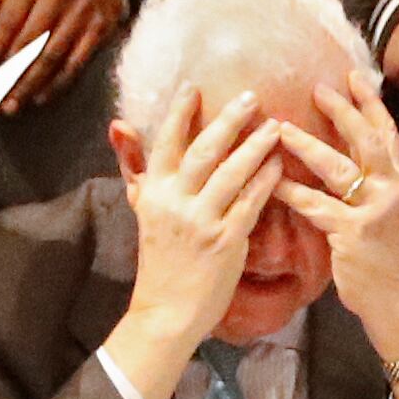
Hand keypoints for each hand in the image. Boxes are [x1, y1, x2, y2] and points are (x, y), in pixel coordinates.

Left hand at [0, 0, 125, 106]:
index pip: (8, 19)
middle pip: (30, 40)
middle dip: (10, 72)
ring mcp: (83, 9)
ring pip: (52, 55)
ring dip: (31, 84)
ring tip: (13, 104)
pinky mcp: (99, 27)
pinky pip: (75, 62)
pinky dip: (57, 84)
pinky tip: (41, 98)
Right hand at [106, 90, 282, 398]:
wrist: (166, 312)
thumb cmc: (159, 259)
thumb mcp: (142, 209)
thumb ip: (135, 166)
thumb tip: (119, 125)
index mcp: (152, 192)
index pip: (165, 142)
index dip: (180, 112)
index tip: (195, 86)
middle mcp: (174, 203)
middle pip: (204, 150)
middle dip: (229, 120)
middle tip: (252, 96)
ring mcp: (201, 222)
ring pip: (232, 173)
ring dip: (256, 145)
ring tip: (276, 126)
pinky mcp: (226, 242)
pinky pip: (250, 203)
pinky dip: (266, 180)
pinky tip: (279, 164)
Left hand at [273, 82, 398, 378]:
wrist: (395, 299)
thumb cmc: (381, 256)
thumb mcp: (383, 211)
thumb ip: (367, 182)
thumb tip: (340, 150)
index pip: (386, 132)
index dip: (370, 103)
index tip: (352, 76)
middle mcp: (392, 188)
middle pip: (366, 139)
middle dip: (342, 111)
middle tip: (316, 88)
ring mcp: (374, 210)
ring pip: (339, 168)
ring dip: (307, 145)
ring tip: (279, 129)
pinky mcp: (354, 233)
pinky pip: (317, 205)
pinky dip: (292, 192)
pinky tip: (271, 181)